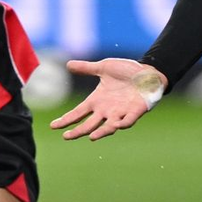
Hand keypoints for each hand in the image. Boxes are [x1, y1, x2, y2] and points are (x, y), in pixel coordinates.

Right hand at [50, 59, 165, 140]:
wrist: (148, 72)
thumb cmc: (126, 71)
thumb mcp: (103, 67)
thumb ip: (86, 68)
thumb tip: (68, 64)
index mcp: (97, 100)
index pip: (78, 113)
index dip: (66, 120)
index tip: (54, 126)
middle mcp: (106, 110)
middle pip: (89, 124)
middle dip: (77, 131)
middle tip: (66, 137)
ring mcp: (120, 112)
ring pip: (107, 127)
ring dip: (100, 132)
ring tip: (91, 137)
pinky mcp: (134, 112)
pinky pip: (127, 121)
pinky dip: (122, 124)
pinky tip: (116, 125)